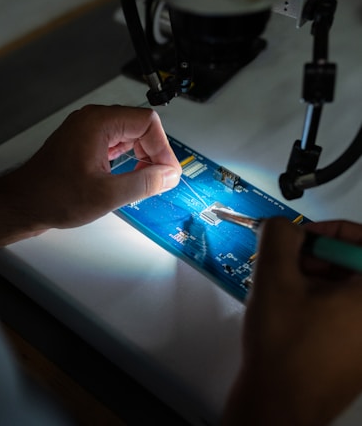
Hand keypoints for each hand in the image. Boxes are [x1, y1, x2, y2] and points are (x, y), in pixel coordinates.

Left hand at [0, 105, 180, 246]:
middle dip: (153, 153)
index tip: (167, 173)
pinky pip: (115, 144)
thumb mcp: (107, 194)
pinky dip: (127, 160)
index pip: (147, 122)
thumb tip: (169, 175)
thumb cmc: (53, 196)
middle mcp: (92, 121)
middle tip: (158, 180)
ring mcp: (86, 131)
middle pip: (139, 127)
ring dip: (141, 157)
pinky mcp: (83, 143)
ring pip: (128, 136)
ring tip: (144, 182)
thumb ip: (144, 182)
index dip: (162, 148)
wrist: (23, 204)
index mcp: (98, 123)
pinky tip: (128, 178)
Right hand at [223, 218, 361, 425]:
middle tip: (284, 266)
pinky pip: (345, 313)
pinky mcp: (360, 352)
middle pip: (353, 265)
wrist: (280, 403)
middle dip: (316, 257)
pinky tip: (291, 313)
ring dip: (314, 280)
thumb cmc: (284, 342)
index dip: (330, 231)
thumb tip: (281, 225)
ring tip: (281, 292)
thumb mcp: (274, 279)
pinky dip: (320, 302)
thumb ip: (278, 237)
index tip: (299, 238)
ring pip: (346, 289)